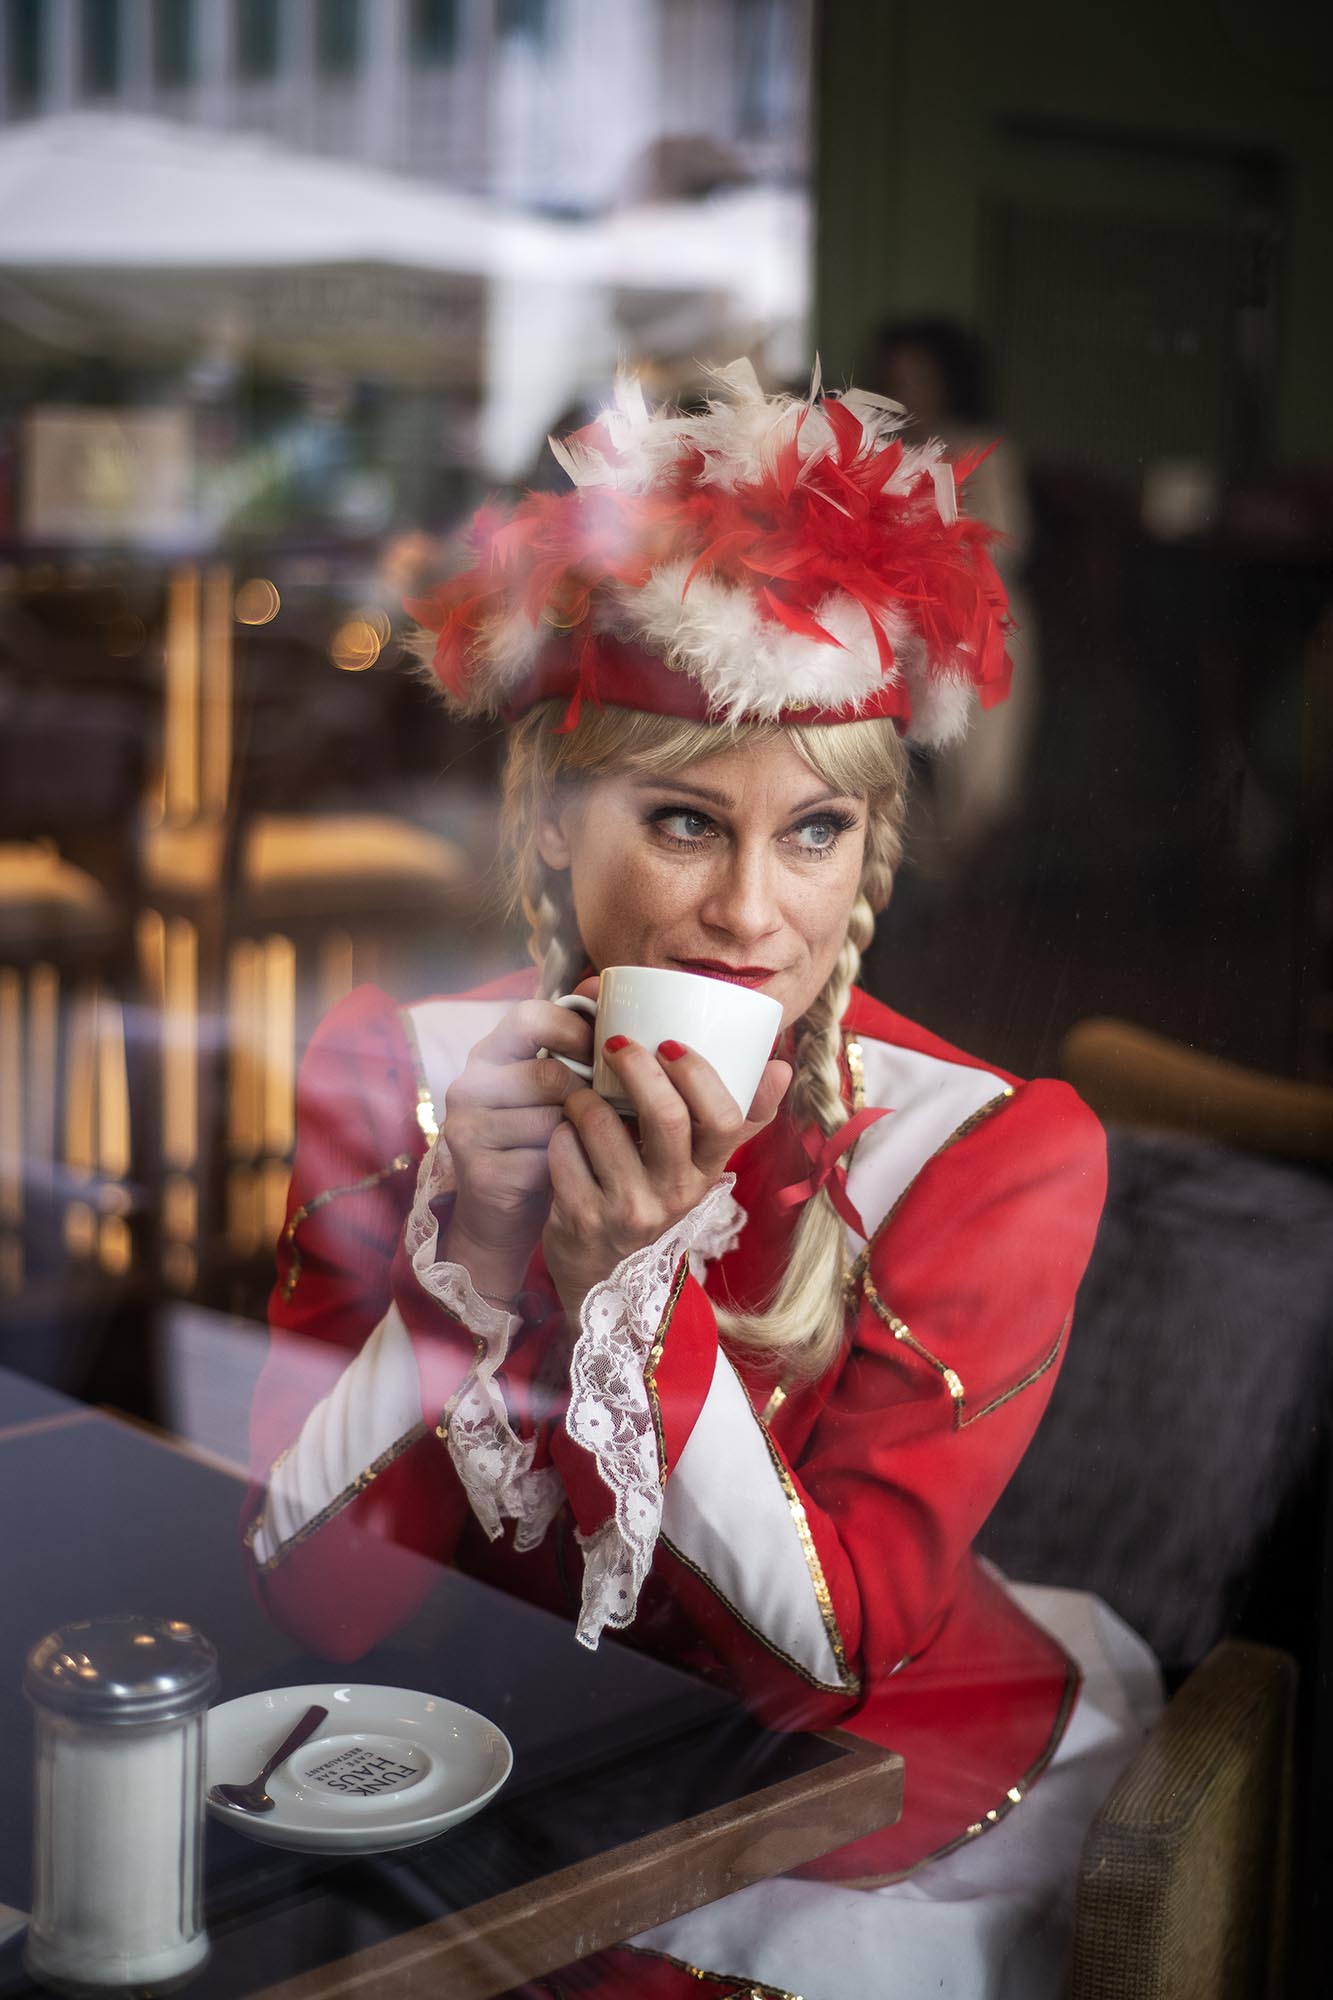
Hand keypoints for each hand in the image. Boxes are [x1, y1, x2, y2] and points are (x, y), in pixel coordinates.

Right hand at [441, 983, 596, 1302]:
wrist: (500, 1215)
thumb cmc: (538, 1140)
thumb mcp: (551, 1088)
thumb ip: (572, 1042)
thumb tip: (604, 982)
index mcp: (488, 1055)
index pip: (529, 1017)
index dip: (573, 1030)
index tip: (601, 1053)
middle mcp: (469, 1086)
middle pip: (548, 1074)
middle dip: (586, 1095)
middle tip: (606, 1112)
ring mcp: (468, 1130)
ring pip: (550, 1119)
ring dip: (581, 1134)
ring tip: (591, 1143)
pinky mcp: (480, 1172)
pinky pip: (545, 1160)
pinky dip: (570, 1166)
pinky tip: (574, 1171)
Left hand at [542, 1036, 791, 1316]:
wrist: (601, 1271)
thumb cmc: (651, 1196)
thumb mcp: (698, 1166)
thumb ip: (739, 1117)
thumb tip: (783, 1068)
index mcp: (708, 1172)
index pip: (724, 1119)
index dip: (698, 1074)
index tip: (669, 1043)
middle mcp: (675, 1195)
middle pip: (666, 1116)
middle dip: (637, 1066)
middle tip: (617, 1043)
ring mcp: (628, 1210)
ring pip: (602, 1124)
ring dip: (584, 1096)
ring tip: (581, 1095)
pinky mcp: (582, 1218)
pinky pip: (564, 1149)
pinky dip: (559, 1130)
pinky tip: (564, 1134)